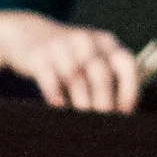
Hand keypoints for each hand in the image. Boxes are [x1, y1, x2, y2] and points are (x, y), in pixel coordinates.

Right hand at [0, 10, 139, 111]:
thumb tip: (121, 111)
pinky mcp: (39, 55)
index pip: (125, 63)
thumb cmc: (69, 54)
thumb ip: (108, 76)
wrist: (28, 33)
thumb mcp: (92, 55)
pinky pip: (49, 78)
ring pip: (75, 77)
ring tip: (83, 120)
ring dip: (81, 102)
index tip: (126, 112)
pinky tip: (60, 107)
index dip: (129, 89)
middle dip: (104, 101)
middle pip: (100, 73)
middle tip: (104, 122)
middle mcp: (86, 40)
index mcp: (106, 41)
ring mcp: (61, 45)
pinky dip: (56, 95)